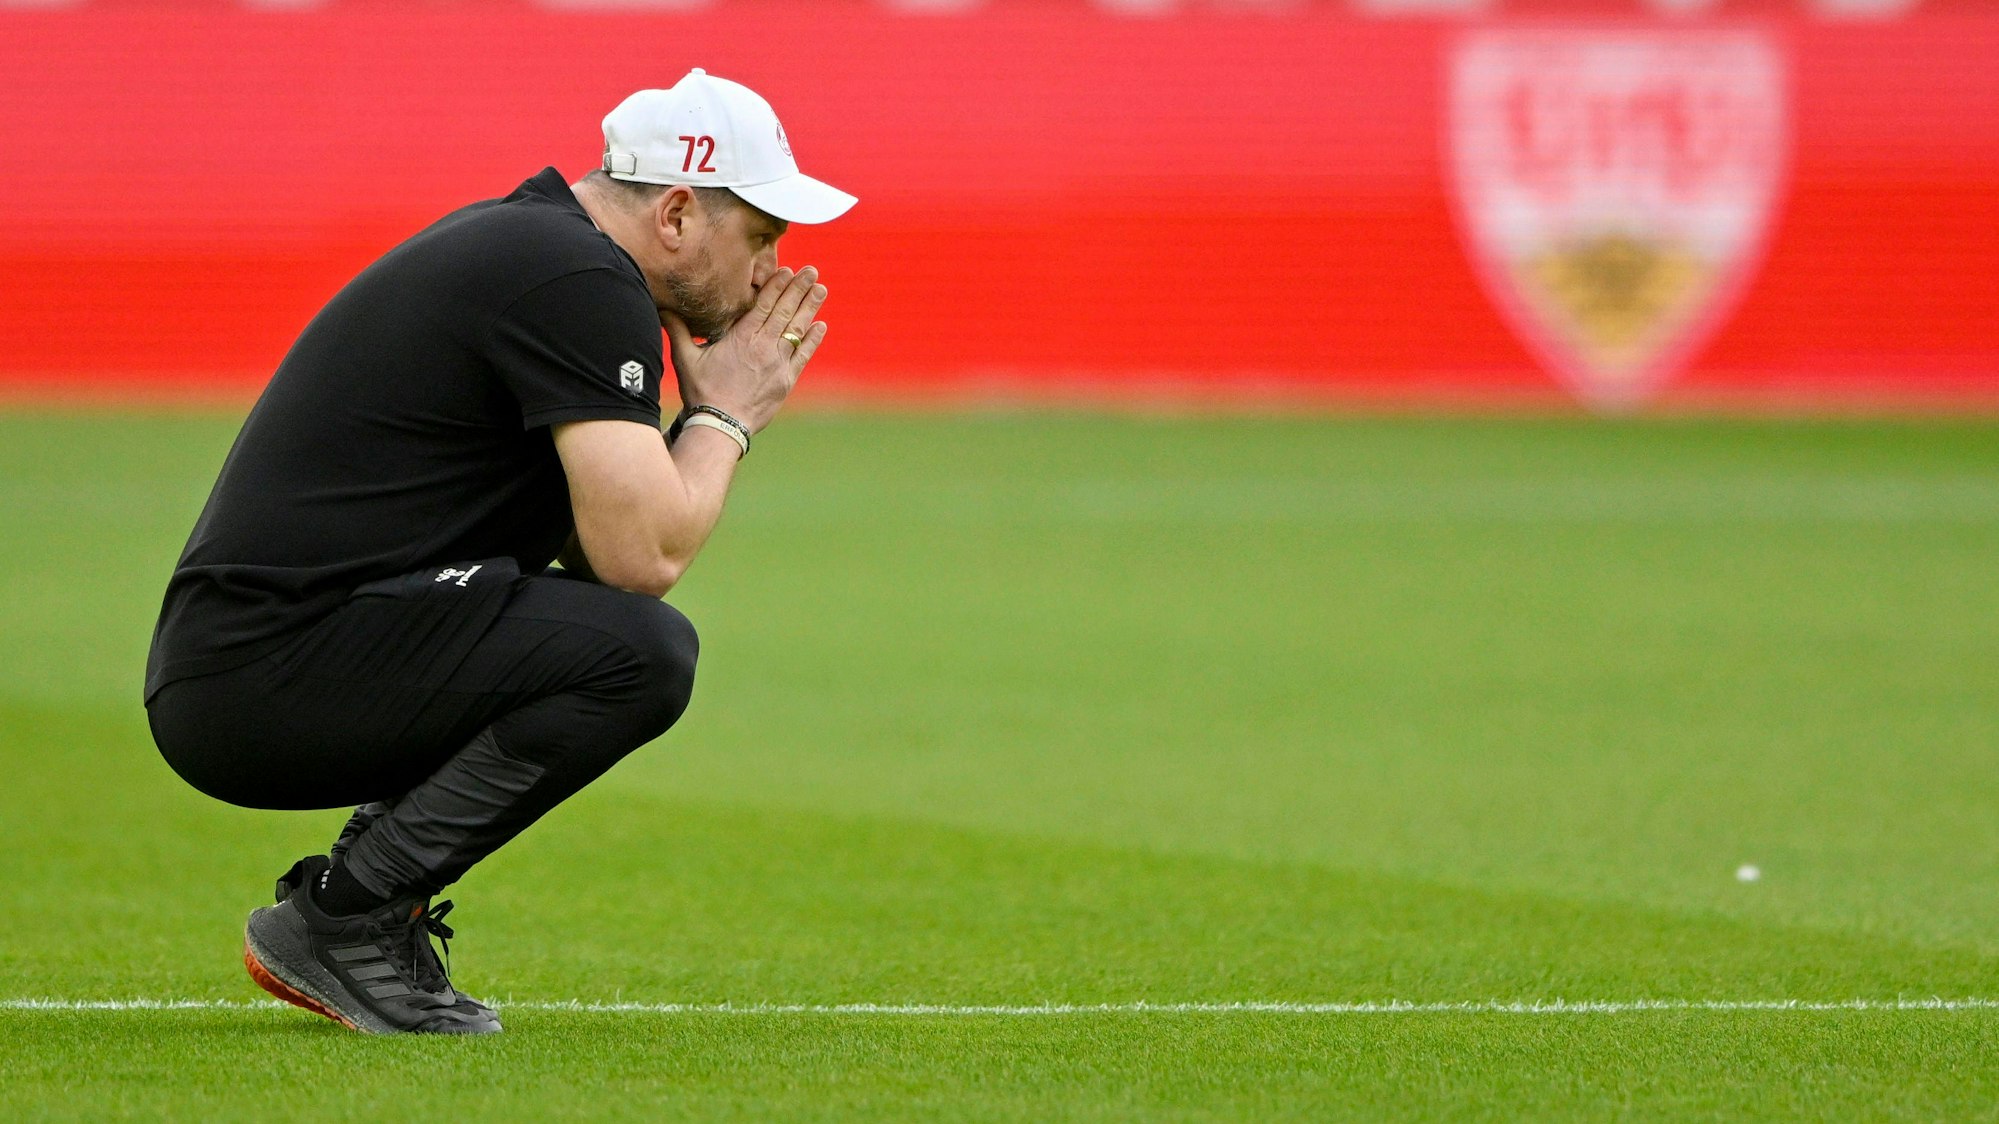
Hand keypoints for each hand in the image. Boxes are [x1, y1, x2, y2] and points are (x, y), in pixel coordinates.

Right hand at [662, 266, 827, 433]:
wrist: (721, 425)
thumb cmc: (701, 392)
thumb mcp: (685, 358)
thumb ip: (677, 330)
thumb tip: (662, 307)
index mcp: (742, 338)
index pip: (764, 304)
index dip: (778, 286)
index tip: (788, 270)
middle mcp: (764, 346)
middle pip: (785, 311)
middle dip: (799, 289)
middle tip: (812, 271)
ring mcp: (778, 364)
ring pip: (797, 330)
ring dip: (810, 308)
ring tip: (821, 289)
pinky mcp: (786, 381)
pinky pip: (804, 355)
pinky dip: (813, 340)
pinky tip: (821, 326)